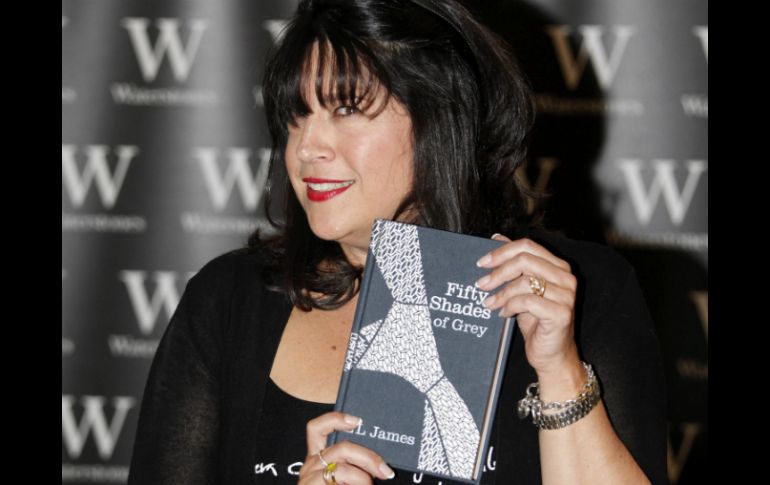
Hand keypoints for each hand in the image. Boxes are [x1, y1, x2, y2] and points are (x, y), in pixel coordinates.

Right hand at [298, 411, 395, 484]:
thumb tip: (382, 463)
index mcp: (318, 459)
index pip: (317, 429)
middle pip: (339, 446)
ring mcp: (310, 477)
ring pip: (342, 461)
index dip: (336, 419)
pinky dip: (357, 481)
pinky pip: (340, 475)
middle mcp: (311, 465)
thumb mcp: (348, 478)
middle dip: (368, 456)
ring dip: (363, 475)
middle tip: (385, 471)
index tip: (358, 420)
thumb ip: (357, 466)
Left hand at [475, 234, 579, 376]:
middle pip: (525, 260)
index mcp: (558, 267)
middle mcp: (566, 278)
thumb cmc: (536, 322)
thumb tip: (497, 237)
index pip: (527, 246)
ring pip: (525, 282)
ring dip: (501, 293)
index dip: (502, 252)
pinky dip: (511, 306)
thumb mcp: (522, 289)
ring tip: (489, 304)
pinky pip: (528, 301)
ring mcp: (566, 296)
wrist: (551, 356)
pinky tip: (503, 314)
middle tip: (481, 284)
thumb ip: (514, 265)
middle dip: (498, 272)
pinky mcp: (562, 313)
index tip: (481, 263)